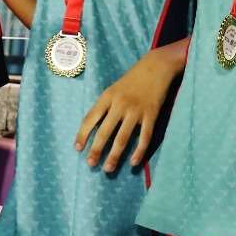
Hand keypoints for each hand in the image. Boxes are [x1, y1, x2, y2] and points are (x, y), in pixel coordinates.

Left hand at [74, 46, 178, 172]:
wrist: (157, 66)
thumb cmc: (133, 78)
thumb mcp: (114, 88)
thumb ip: (105, 106)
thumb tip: (93, 128)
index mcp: (108, 96)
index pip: (90, 118)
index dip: (83, 134)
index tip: (77, 148)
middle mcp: (120, 104)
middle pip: (105, 131)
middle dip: (96, 149)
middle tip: (91, 164)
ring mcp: (136, 110)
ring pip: (123, 137)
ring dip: (114, 155)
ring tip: (108, 169)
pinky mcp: (151, 114)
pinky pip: (144, 136)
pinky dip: (138, 151)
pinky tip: (133, 162)